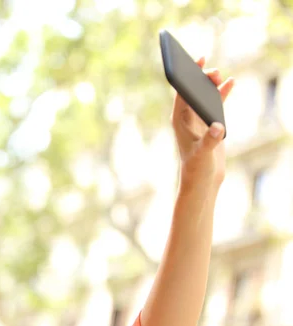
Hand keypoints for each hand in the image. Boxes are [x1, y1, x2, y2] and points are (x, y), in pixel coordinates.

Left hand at [171, 57, 234, 190]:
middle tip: (213, 72)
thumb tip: (218, 127)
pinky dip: (222, 92)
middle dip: (201, 79)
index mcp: (179, 120)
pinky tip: (230, 82)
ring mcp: (198, 118)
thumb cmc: (197, 167)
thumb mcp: (202, 154)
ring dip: (212, 84)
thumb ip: (210, 141)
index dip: (186, 77)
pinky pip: (216, 102)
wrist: (203, 177)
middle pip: (193, 91)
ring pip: (205, 94)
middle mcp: (186, 116)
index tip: (192, 63)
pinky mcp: (210, 121)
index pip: (181, 94)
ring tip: (221, 75)